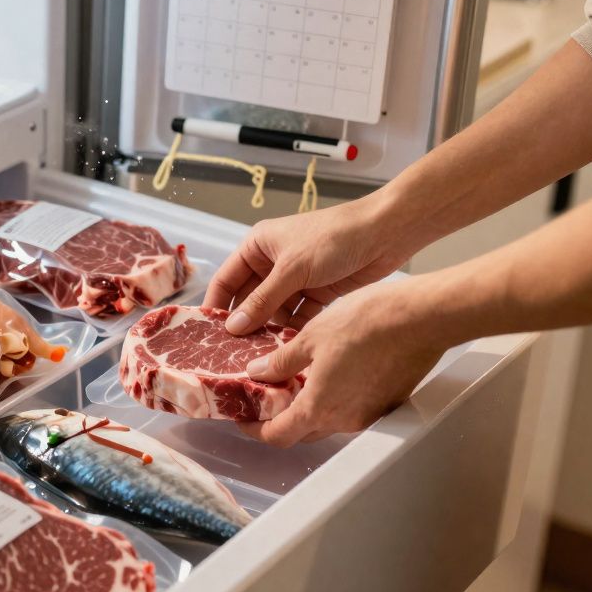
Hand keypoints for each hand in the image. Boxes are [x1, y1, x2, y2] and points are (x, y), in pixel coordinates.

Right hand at [205, 191, 420, 333]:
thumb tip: (232, 326)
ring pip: (273, 312)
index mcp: (258, 246)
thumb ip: (262, 300)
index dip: (217, 305)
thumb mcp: (292, 269)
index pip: (227, 280)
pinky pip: (297, 318)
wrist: (385, 233)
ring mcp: (295, 280)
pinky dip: (293, 331)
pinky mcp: (317, 294)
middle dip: (244, 324)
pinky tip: (288, 350)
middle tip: (234, 354)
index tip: (207, 334)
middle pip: (249, 300)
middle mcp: (273, 263)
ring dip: (269, 331)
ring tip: (260, 357)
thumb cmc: (333, 238)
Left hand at [238, 281, 449, 446]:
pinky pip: (353, 409)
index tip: (244, 418)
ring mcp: (369, 414)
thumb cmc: (368, 324)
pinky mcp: (387, 403)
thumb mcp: (310, 337)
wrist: (420, 318)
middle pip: (302, 432)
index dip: (255, 430)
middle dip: (280, 420)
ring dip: (310, 407)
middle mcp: (344, 420)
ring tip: (297, 380)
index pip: (277, 435)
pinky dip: (336, 399)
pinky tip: (332, 373)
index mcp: (319, 408)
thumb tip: (258, 372)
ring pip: (329, 420)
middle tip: (266, 398)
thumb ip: (281, 361)